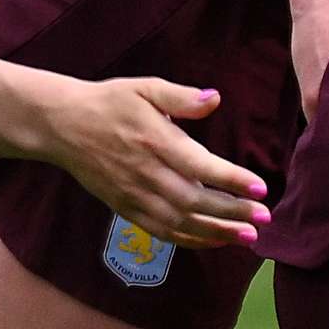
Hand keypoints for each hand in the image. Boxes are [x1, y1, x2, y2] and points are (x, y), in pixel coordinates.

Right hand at [46, 81, 269, 250]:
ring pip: (179, 222)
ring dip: (216, 232)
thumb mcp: (145, 88)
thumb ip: (181, 97)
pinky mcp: (125, 208)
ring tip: (247, 237)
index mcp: (155, 141)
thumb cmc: (110, 102)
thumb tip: (214, 98)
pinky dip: (189, 239)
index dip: (231, 179)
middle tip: (264, 218)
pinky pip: (160, 231)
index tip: (260, 188)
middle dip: (232, 212)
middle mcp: (146, 173)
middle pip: (194, 200)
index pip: (200, 166)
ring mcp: (134, 195)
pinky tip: (214, 240)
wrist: (63, 126)